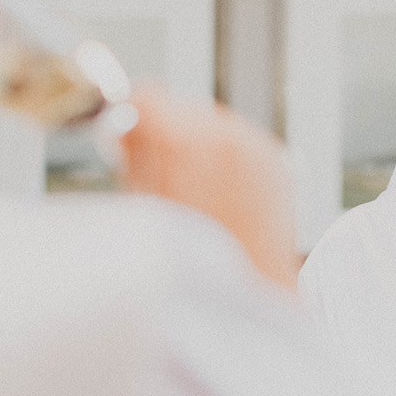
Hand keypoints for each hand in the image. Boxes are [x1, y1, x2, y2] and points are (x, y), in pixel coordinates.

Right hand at [120, 87, 299, 288]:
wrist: (253, 297)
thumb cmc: (189, 267)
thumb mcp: (143, 206)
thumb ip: (132, 153)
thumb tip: (122, 122)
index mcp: (190, 145)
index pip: (148, 98)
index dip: (128, 114)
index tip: (118, 133)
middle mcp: (231, 137)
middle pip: (180, 107)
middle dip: (162, 130)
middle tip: (148, 167)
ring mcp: (260, 147)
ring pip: (211, 121)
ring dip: (194, 142)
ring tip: (187, 187)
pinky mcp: (277, 160)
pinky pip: (240, 139)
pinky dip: (224, 155)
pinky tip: (215, 192)